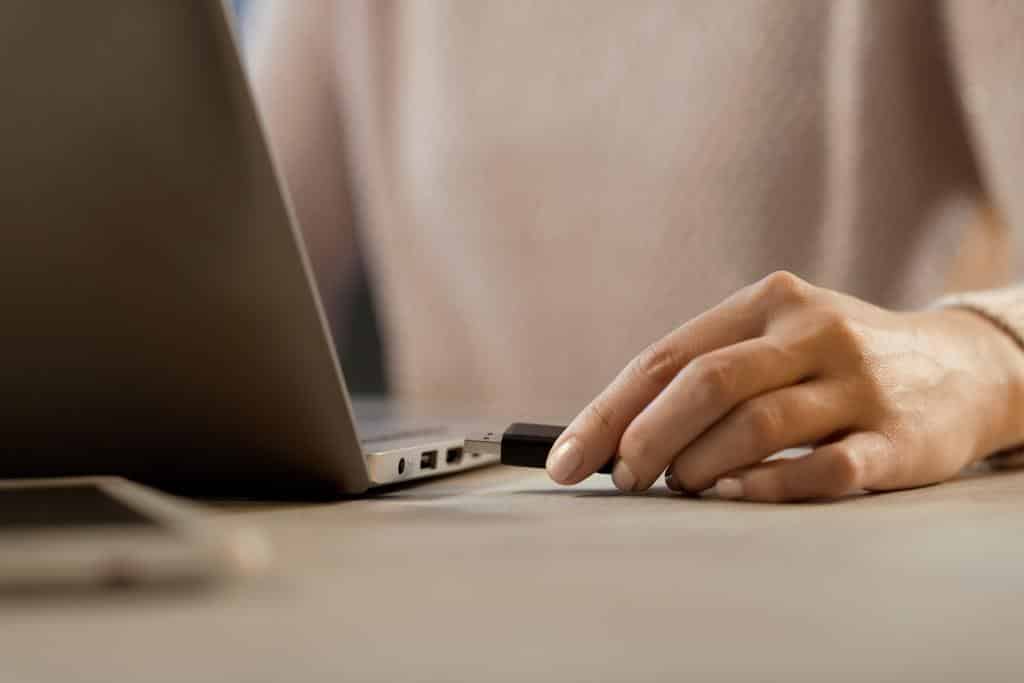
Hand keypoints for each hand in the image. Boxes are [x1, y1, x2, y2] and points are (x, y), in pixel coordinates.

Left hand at [546, 272, 1023, 501]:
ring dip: (701, 465)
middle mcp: (811, 332)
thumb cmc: (836, 363)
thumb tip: (616, 436)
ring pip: (757, 425)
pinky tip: (734, 496)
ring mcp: (857, 382)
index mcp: (767, 303)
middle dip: (647, 438)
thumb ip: (706, 375)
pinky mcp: (898, 437)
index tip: (568, 460)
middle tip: (625, 479)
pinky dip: (767, 488)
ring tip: (685, 486)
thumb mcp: (775, 341)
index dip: (608, 413)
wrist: (963, 368)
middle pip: (707, 383)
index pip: (667, 357)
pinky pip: (822, 469)